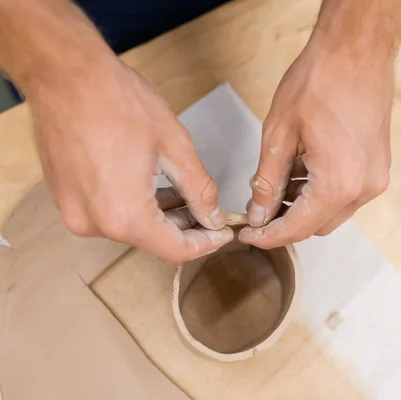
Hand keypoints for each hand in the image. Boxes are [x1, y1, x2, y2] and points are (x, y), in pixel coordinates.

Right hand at [27, 58, 232, 263]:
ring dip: (161, 217)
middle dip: (185, 229)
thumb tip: (213, 217)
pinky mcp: (66, 199)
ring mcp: (75, 213)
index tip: (222, 232)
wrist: (65, 74)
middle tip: (210, 211)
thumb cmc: (119, 103)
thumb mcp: (175, 147)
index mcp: (124, 216)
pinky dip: (136, 208)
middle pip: (152, 241)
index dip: (205, 244)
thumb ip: (199, 190)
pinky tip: (155, 188)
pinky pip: (109, 215)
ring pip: (131, 228)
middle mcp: (95, 224)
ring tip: (186, 196)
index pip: (174, 250)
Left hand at [239, 37, 393, 247]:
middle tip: (257, 209)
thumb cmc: (320, 80)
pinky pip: (346, 194)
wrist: (358, 49)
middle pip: (317, 225)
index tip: (247, 234)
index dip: (268, 235)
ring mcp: (375, 178)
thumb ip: (268, 180)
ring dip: (303, 206)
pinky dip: (321, 191)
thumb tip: (259, 213)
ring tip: (276, 182)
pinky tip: (301, 170)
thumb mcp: (279, 132)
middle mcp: (363, 188)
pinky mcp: (378, 166)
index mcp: (339, 184)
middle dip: (285, 221)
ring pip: (332, 211)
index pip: (297, 228)